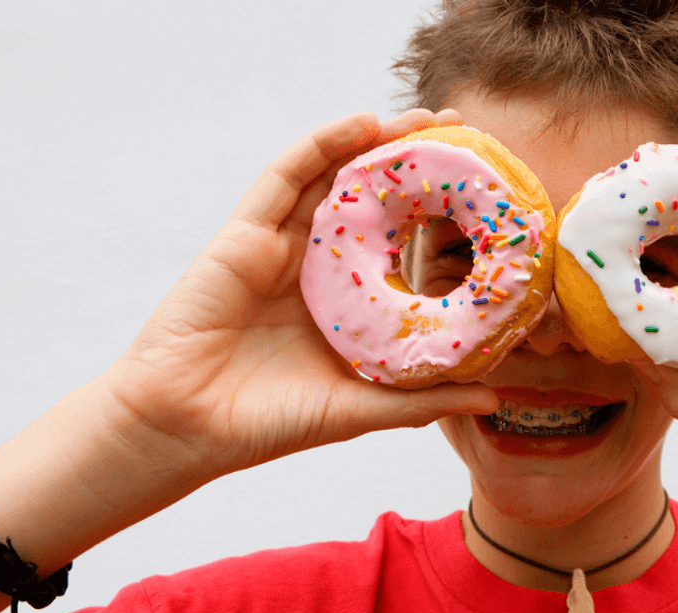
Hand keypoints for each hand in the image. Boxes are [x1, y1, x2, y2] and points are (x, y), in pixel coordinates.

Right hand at [100, 110, 496, 482]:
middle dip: (411, 163)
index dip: (433, 213)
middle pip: (367, 199)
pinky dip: (321, 145)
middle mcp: (314, 266)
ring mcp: (278, 246)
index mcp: (343, 301)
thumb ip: (423, 398)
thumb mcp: (361, 409)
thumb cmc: (266, 424)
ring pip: (331, 176)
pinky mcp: (243, 235)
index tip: (481, 192)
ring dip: (375, 141)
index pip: (395, 242)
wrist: (184, 429)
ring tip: (424, 118)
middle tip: (461, 132)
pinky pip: (285, 178)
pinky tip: (360, 122)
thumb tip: (492, 398)